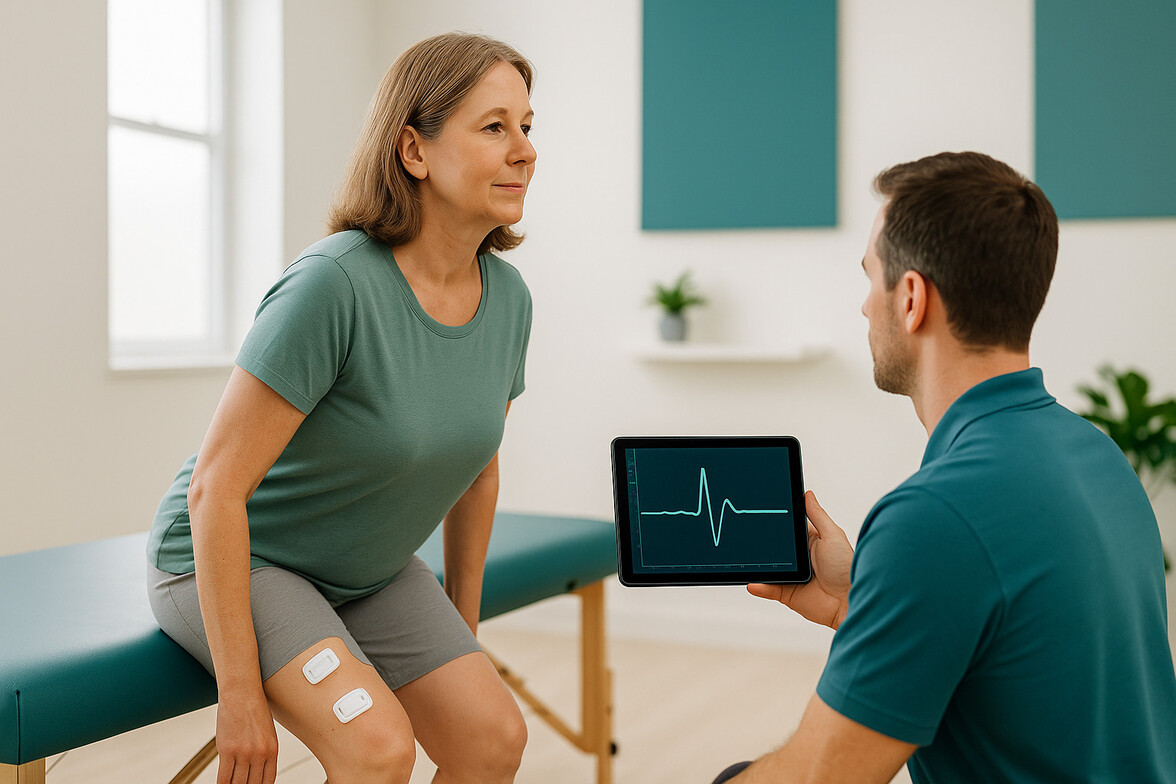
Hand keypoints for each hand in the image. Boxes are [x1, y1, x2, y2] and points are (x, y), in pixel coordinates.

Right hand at [214, 689, 278, 783]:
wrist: (242, 692)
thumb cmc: (254, 710)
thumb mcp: (267, 732)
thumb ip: (264, 752)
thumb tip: (256, 772)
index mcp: (272, 750)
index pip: (268, 781)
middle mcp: (260, 753)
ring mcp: (243, 752)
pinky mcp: (227, 749)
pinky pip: (223, 777)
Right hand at [748, 490, 852, 628]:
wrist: (848, 601)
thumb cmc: (846, 568)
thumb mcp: (832, 535)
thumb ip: (817, 515)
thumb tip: (807, 494)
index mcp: (809, 542)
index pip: (787, 529)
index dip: (775, 521)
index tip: (760, 511)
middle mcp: (798, 558)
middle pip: (774, 548)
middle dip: (763, 544)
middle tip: (750, 536)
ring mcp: (791, 576)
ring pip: (768, 568)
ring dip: (758, 565)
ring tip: (748, 560)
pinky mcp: (786, 593)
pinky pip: (768, 589)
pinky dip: (759, 586)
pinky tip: (754, 582)